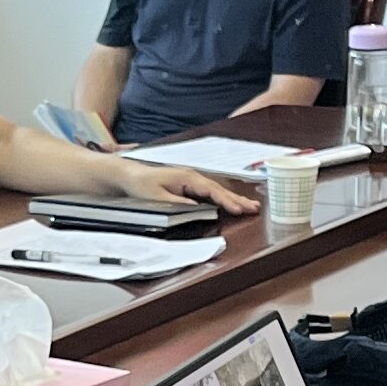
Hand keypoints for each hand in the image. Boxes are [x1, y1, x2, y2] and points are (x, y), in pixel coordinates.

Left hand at [121, 162, 257, 215]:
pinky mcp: (190, 186)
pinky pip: (210, 193)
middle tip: (254, 208)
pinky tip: (232, 204)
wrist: (131, 176)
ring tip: (250, 207)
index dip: (226, 201)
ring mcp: (192, 181)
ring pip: (217, 191)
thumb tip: (196, 208)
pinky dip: (223, 199)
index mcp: (187, 178)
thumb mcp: (158, 198)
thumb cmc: (143, 186)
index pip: (211, 191)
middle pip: (219, 190)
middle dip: (237, 199)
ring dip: (234, 199)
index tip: (238, 209)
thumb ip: (178, 204)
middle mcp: (193, 177)